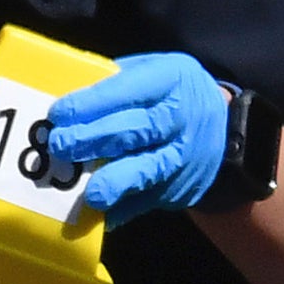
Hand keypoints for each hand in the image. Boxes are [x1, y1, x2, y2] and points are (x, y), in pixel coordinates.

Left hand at [43, 52, 229, 221]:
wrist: (225, 130)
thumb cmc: (174, 94)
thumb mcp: (156, 70)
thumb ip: (118, 79)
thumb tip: (67, 93)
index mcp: (171, 79)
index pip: (127, 90)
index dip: (91, 103)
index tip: (58, 114)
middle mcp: (180, 118)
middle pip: (136, 130)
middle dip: (94, 138)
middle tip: (60, 146)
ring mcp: (182, 156)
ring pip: (148, 169)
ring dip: (116, 181)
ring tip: (90, 192)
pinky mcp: (179, 187)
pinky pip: (148, 200)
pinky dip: (123, 208)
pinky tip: (100, 214)